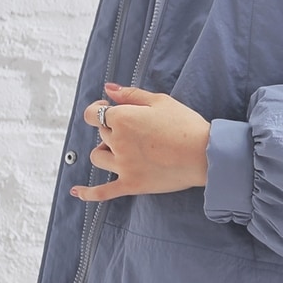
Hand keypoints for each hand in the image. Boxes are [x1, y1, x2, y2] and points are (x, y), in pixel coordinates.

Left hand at [72, 83, 209, 202]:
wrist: (205, 155)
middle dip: (112, 129)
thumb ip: (130, 94)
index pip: (93, 114)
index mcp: (122, 118)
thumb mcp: (160, 101)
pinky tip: (77, 192)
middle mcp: (118, 142)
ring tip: (120, 150)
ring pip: (97, 157)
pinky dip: (88, 193)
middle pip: (101, 134)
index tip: (107, 109)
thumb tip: (108, 89)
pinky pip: (102, 191)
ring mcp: (122, 166)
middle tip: (135, 130)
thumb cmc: (186, 125)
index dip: (98, 110)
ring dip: (104, 152)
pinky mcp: (131, 184)